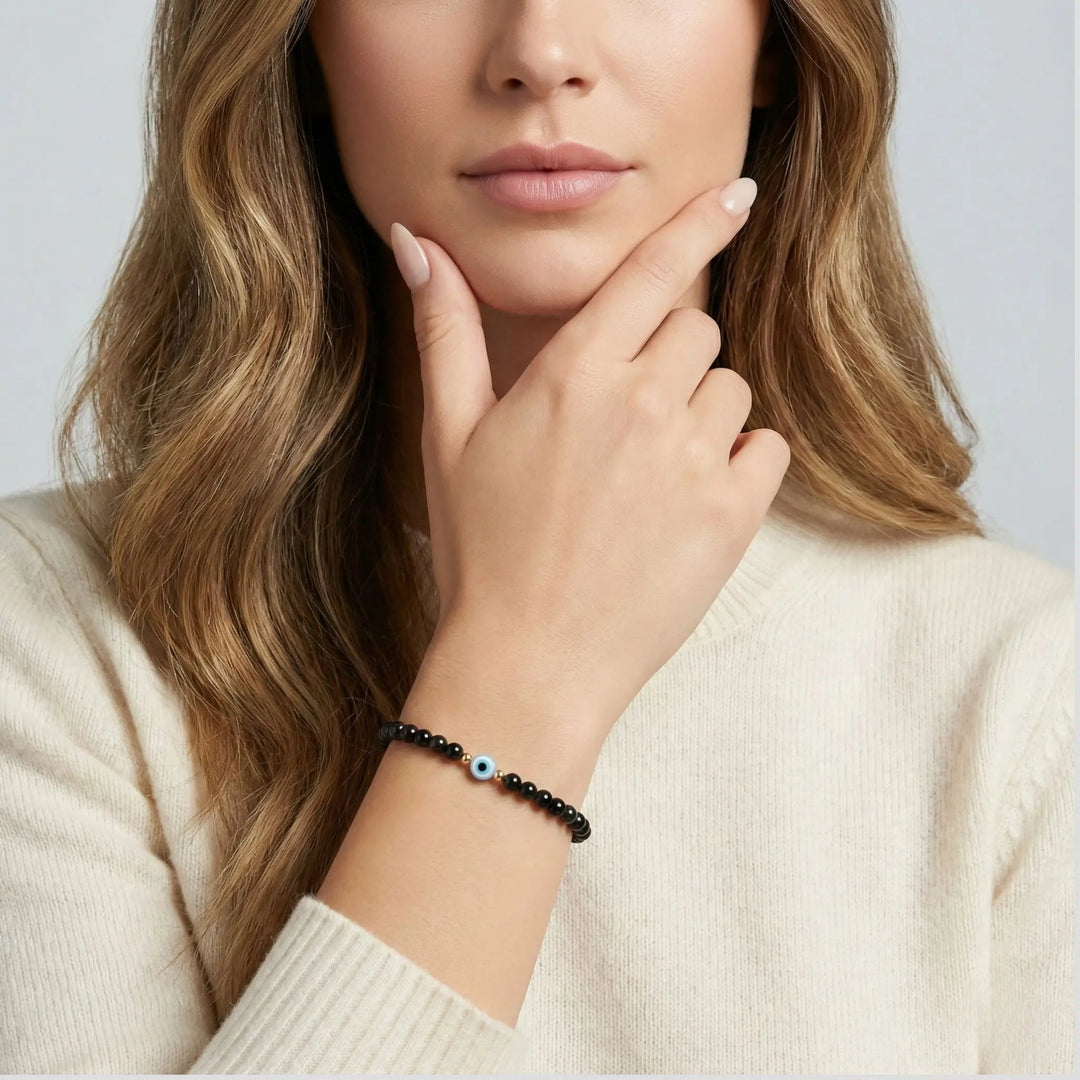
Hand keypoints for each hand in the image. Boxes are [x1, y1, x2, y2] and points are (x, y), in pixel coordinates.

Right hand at [392, 178, 790, 738]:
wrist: (528, 663)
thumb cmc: (480, 551)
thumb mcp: (448, 436)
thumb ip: (447, 332)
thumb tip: (415, 242)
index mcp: (574, 374)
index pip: (653, 270)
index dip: (700, 223)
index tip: (738, 193)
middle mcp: (643, 403)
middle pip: (697, 329)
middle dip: (669, 359)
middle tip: (623, 423)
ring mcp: (695, 460)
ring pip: (732, 390)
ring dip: (701, 415)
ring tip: (648, 476)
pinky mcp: (733, 516)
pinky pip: (768, 449)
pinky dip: (741, 462)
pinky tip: (690, 501)